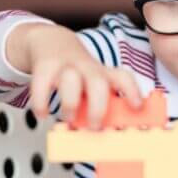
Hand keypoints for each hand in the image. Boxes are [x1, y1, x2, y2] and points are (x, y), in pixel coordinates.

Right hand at [23, 25, 142, 127]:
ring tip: (68, 118)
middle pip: (97, 82)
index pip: (123, 78)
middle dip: (97, 107)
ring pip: (70, 79)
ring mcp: (65, 66)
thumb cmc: (77, 72)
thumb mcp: (93, 83)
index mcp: (103, 74)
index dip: (131, 91)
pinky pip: (41, 84)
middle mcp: (87, 69)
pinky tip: (43, 114)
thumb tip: (108, 134)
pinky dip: (41, 103)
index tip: (136, 107)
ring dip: (70, 103)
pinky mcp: (45, 67)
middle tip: (94, 126)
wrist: (52, 43)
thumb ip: (100, 105)